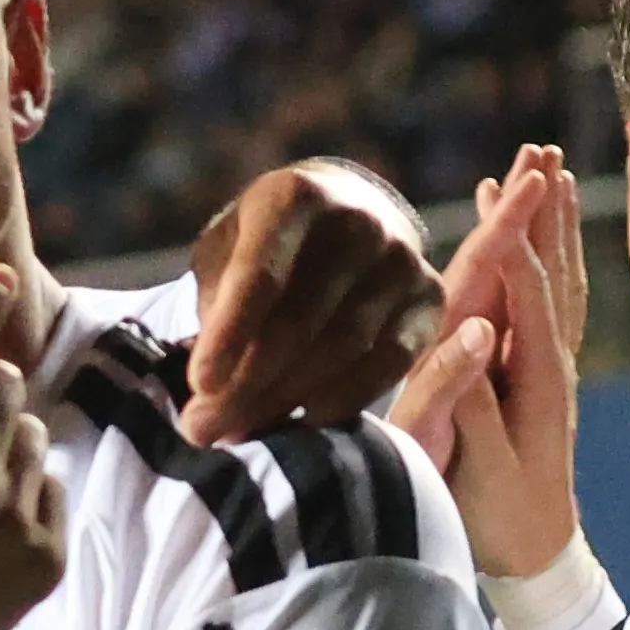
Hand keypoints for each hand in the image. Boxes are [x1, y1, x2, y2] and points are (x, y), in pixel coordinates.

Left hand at [183, 160, 443, 441]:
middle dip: (245, 387)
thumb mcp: (226, 250)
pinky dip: (342, 400)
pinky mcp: (430, 298)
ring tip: (238, 432)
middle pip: (298, 324)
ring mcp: (401, 260)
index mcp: (296, 197)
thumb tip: (209, 384)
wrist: (352, 214)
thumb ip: (213, 301)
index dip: (228, 337)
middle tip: (202, 430)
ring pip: (340, 351)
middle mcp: (358, 221)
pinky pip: (388, 365)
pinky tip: (303, 418)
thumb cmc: (269, 244)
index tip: (199, 387)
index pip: (259, 278)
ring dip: (284, 402)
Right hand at [390, 146, 587, 579]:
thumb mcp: (479, 462)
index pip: (525, 286)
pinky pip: (548, 302)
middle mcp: (550, 360)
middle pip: (549, 268)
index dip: (519, 232)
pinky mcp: (541, 378)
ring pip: (555, 279)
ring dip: (548, 225)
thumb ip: (472, 397)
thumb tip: (471, 334)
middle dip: (543, 208)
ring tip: (546, 172)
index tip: (519, 177)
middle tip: (542, 148)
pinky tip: (532, 242)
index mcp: (535, 373)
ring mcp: (550, 366)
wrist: (536, 557)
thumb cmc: (499, 515)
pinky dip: (541, 260)